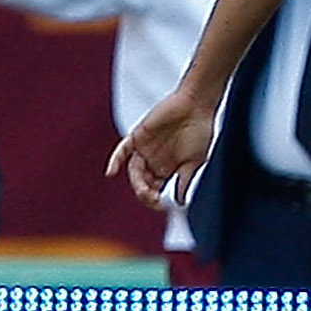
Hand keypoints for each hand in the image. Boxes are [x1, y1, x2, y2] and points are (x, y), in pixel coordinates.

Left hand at [108, 90, 216, 208]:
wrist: (197, 104)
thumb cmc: (200, 131)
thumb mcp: (196, 162)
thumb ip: (186, 181)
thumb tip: (180, 203)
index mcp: (169, 169)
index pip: (157, 191)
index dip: (157, 200)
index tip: (163, 206)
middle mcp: (155, 161)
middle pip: (143, 183)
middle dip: (147, 194)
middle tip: (154, 199)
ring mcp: (145, 149)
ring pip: (134, 171)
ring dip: (138, 183)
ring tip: (145, 192)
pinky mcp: (138, 136)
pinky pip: (122, 150)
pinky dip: (115, 161)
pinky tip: (110, 173)